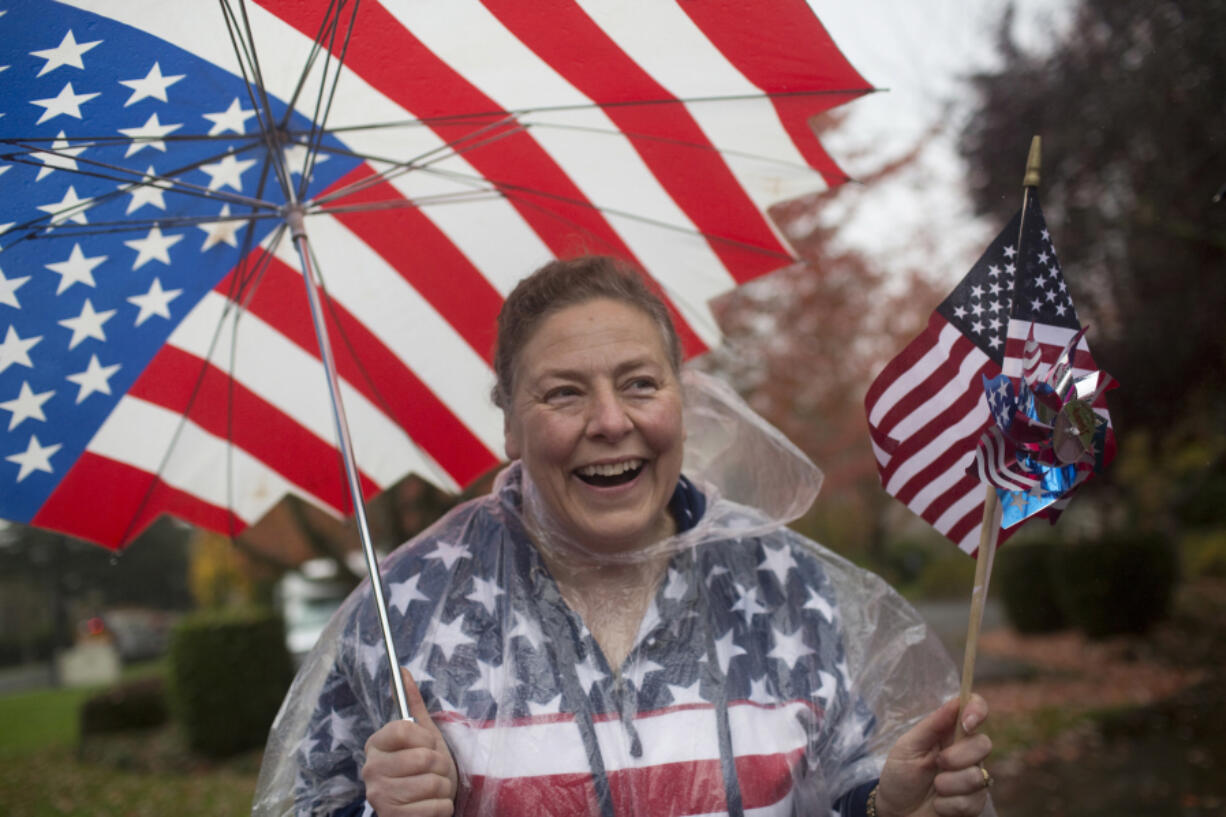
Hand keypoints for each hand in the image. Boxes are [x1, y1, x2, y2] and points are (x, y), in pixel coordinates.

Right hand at [361, 668, 457, 816]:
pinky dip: (443, 807)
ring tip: (433, 790)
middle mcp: (371, 770)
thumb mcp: (424, 735)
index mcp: (376, 745)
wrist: (424, 807)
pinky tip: (431, 806)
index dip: (426, 738)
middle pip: (424, 758)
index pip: (404, 729)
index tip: (427, 745)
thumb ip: (412, 704)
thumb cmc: (425, 769)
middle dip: (441, 765)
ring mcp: (380, 797)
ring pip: (434, 783)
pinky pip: (437, 807)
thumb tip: (403, 670)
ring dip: (443, 788)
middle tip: (433, 771)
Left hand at [875, 694, 992, 816]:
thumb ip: (932, 725)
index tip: (967, 722)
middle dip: (957, 757)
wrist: (896, 811)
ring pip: (978, 775)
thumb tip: (956, 701)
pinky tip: (938, 804)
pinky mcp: (975, 802)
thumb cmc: (900, 775)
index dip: (977, 710)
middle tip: (938, 763)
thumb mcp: (908, 746)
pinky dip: (949, 804)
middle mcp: (967, 752)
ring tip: (935, 786)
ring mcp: (974, 777)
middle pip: (983, 744)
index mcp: (950, 732)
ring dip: (949, 784)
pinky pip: (973, 801)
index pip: (975, 710)